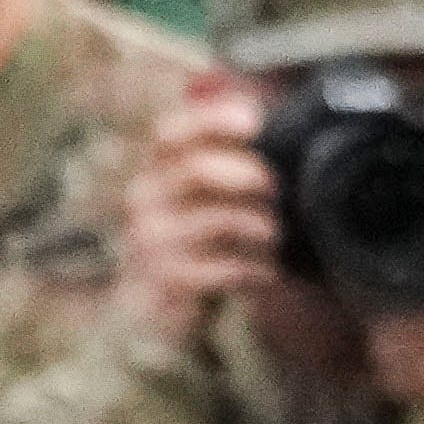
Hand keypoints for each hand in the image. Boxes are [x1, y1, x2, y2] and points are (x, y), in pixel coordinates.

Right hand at [115, 73, 280, 343]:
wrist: (157, 306)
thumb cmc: (197, 241)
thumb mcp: (207, 198)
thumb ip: (228, 163)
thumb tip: (269, 118)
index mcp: (159, 170)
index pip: (172, 132)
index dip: (210, 121)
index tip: (254, 120)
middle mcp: (147, 197)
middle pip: (197, 170)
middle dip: (248, 174)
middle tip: (277, 187)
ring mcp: (152, 238)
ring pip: (215, 220)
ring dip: (260, 225)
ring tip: (275, 234)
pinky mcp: (166, 277)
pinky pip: (222, 268)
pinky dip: (255, 268)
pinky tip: (268, 272)